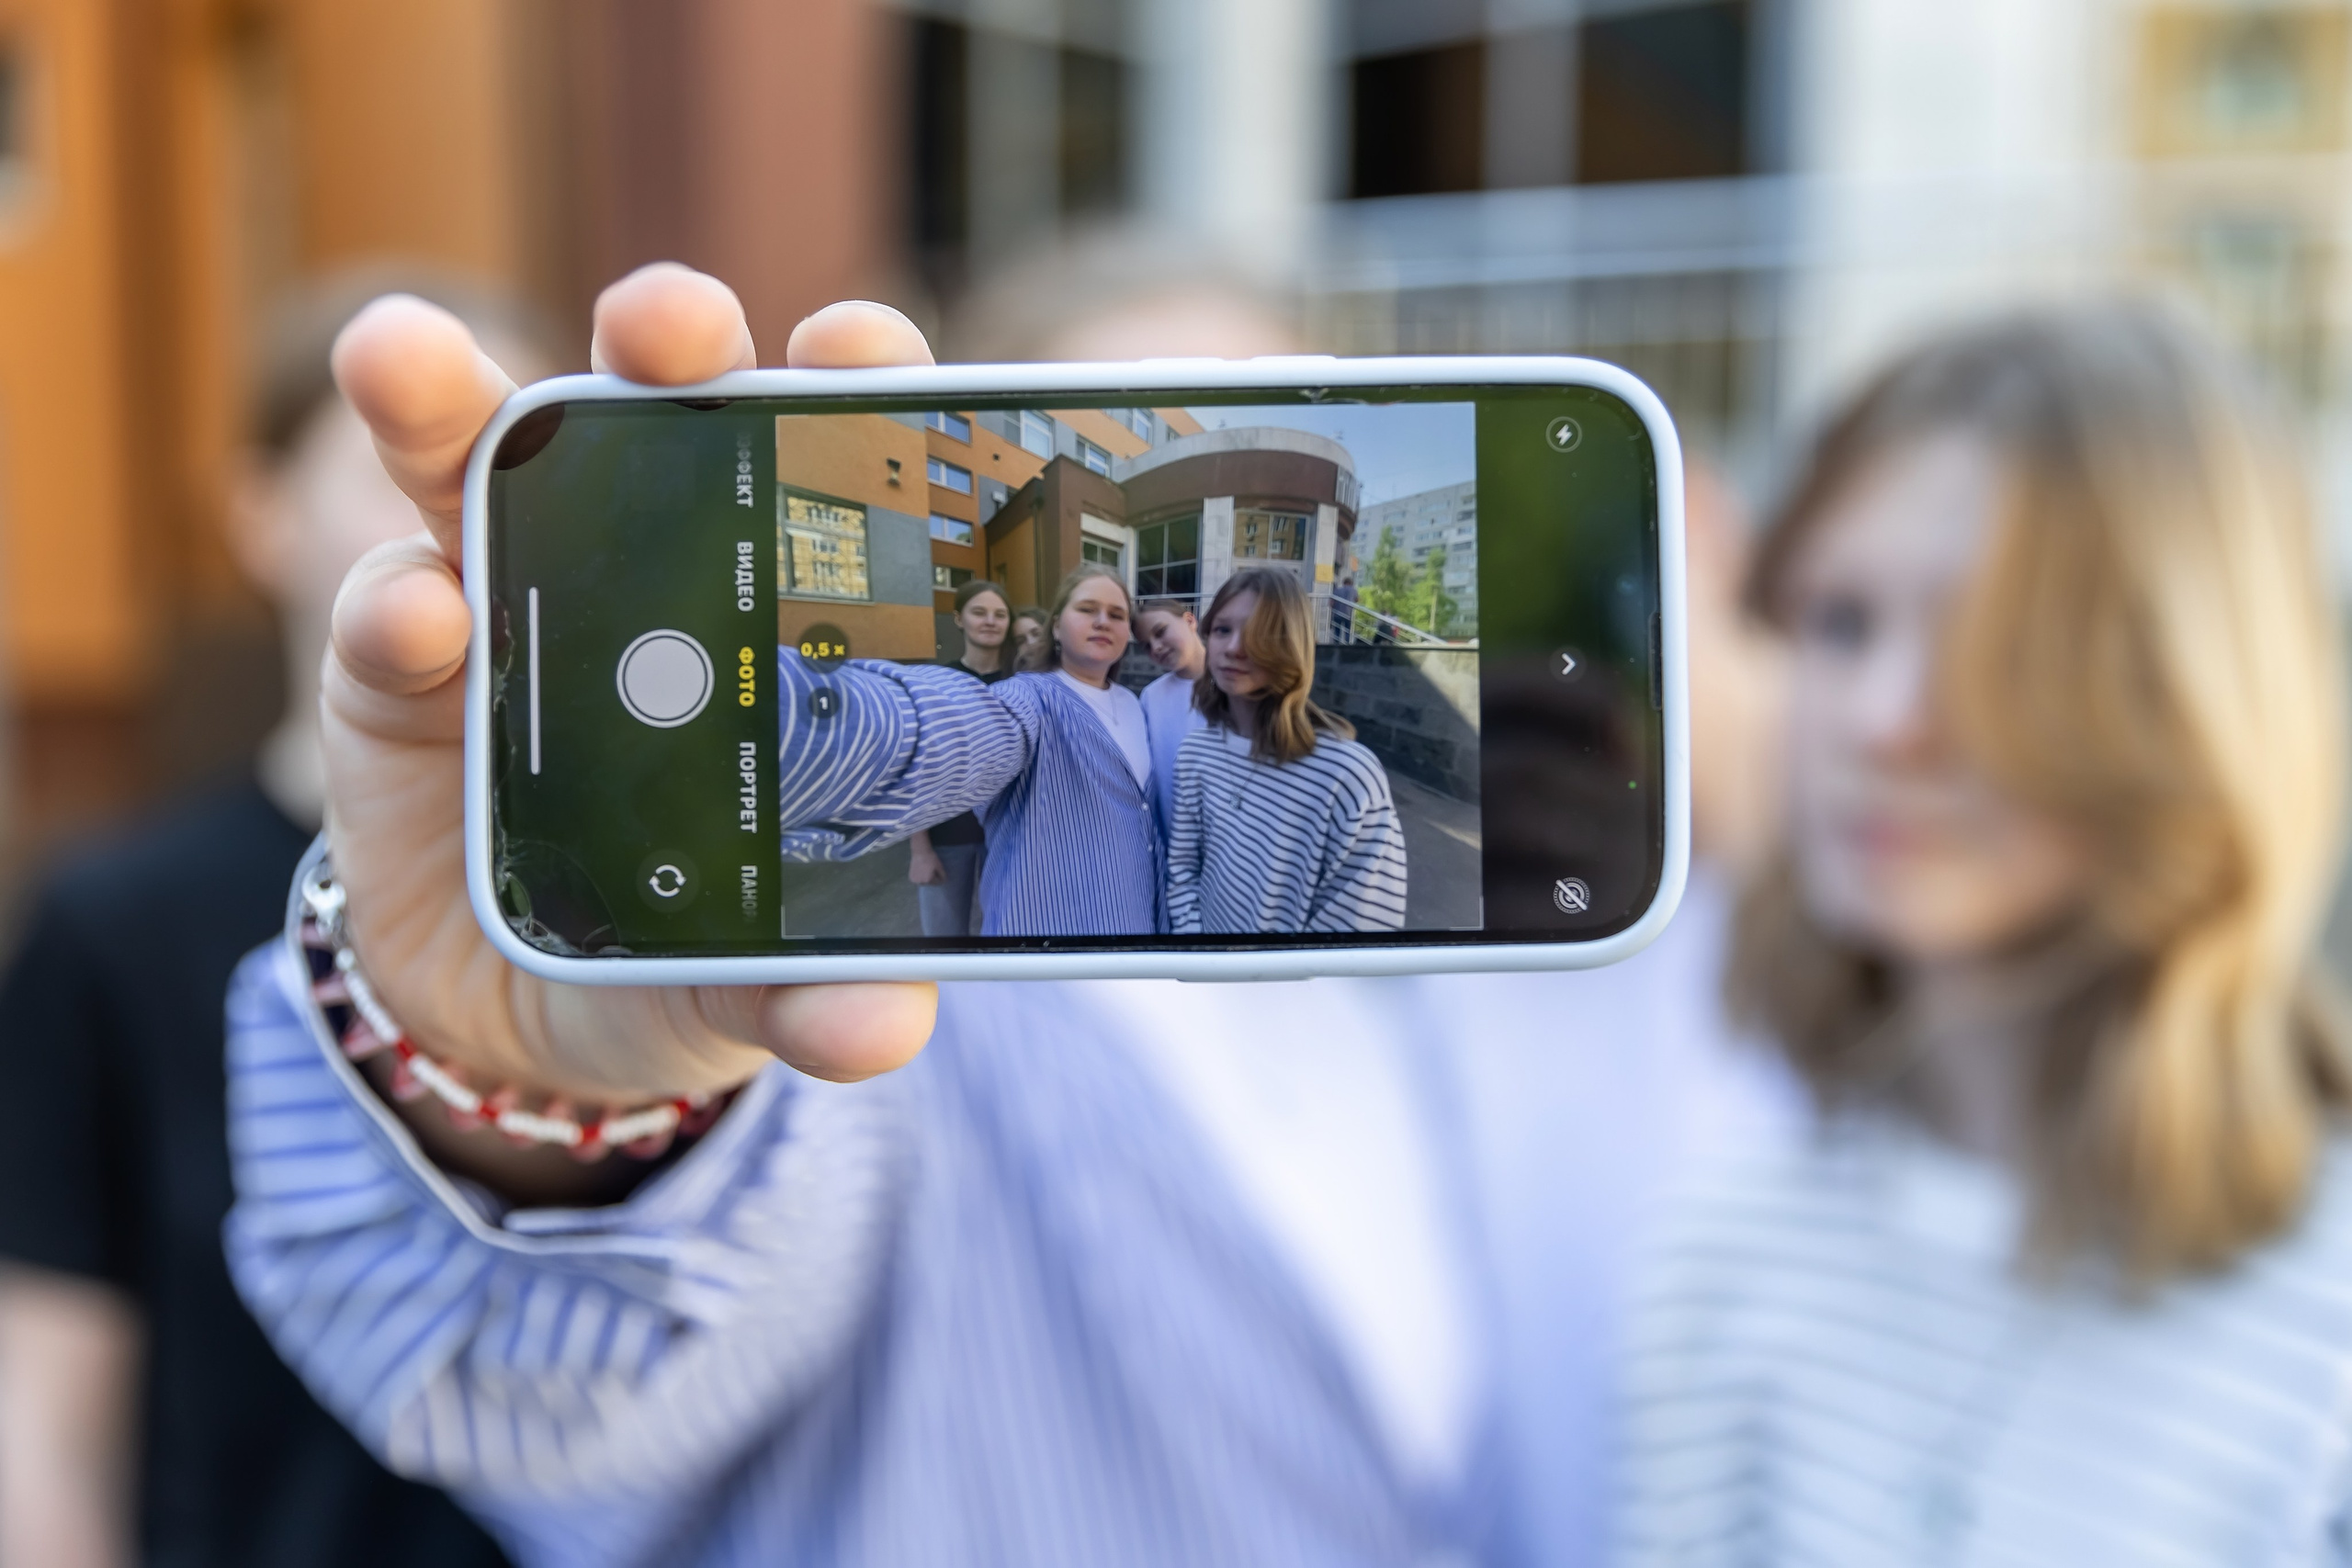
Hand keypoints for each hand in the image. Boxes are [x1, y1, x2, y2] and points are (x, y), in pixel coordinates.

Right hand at [325, 265, 938, 1108]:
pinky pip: (388, 606)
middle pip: (660, 411)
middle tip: (665, 325)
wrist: (518, 1018)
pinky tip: (418, 620)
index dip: (845, 387)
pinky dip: (393, 604)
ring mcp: (511, 594)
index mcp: (775, 605)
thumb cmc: (680, 950)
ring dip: (444, 398)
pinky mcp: (396, 664)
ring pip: (479, 458)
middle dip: (663, 340)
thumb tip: (881, 1031)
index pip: (823, 463)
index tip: (855, 350)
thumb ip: (813, 993)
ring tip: (405, 354)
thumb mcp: (753, 982)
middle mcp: (648, 567)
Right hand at [907, 834, 946, 886]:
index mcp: (928, 880)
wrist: (920, 852)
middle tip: (932, 869)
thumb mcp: (940, 866)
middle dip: (933, 878)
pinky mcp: (911, 878)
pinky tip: (921, 871)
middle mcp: (921, 882)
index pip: (937, 882)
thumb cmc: (931, 859)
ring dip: (926, 878)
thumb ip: (942, 875)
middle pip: (930, 883)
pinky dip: (920, 877)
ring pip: (924, 882)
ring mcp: (915, 881)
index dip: (940, 877)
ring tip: (926, 870)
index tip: (939, 871)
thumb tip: (944, 881)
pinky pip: (918, 880)